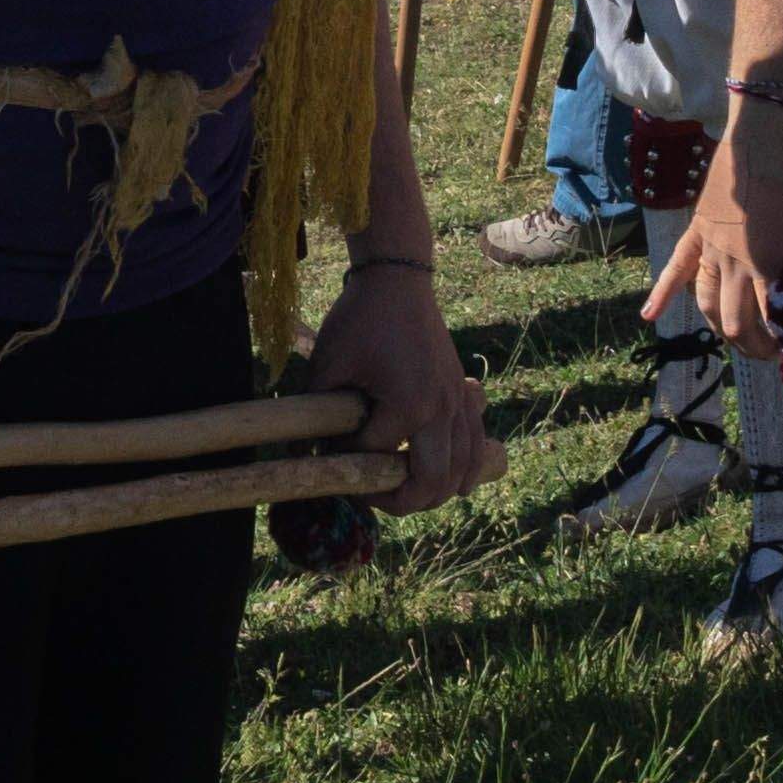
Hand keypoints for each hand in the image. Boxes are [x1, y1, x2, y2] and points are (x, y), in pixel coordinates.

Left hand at [302, 247, 492, 524]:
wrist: (398, 282)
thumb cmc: (358, 319)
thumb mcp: (327, 366)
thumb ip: (317, 414)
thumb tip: (305, 454)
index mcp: (408, 405)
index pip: (375, 456)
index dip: (348, 460)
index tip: (328, 453)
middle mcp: (441, 411)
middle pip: (430, 481)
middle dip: (400, 501)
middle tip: (371, 497)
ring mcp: (458, 403)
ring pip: (461, 470)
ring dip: (436, 493)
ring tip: (406, 497)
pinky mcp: (464, 395)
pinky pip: (478, 443)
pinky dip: (469, 469)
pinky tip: (459, 486)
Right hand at [648, 91, 782, 346]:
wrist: (767, 129)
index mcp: (773, 263)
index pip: (776, 321)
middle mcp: (737, 264)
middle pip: (736, 324)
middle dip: (755, 347)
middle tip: (773, 352)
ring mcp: (712, 248)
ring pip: (707, 303)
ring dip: (720, 328)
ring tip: (735, 339)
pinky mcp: (698, 231)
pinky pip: (676, 267)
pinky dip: (662, 294)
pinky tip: (649, 317)